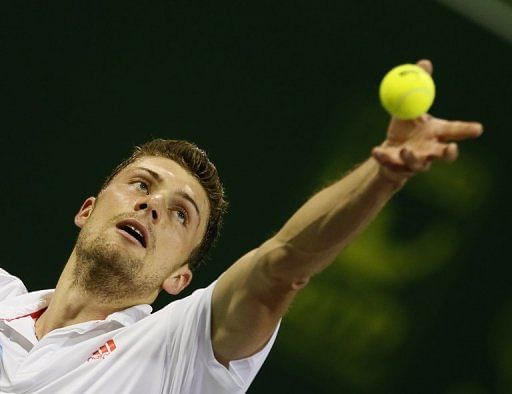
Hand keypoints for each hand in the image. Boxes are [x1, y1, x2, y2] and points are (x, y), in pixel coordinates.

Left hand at [371, 59, 482, 182]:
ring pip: (419, 165)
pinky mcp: (398, 169)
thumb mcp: (410, 106)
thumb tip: (424, 63)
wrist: (388, 150)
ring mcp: (415, 163)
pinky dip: (383, 158)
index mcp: (436, 134)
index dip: (467, 131)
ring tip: (406, 149)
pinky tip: (375, 150)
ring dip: (413, 158)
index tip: (478, 128)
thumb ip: (418, 88)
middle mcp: (430, 151)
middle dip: (450, 153)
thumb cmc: (405, 128)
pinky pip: (391, 165)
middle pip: (445, 155)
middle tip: (451, 148)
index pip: (455, 132)